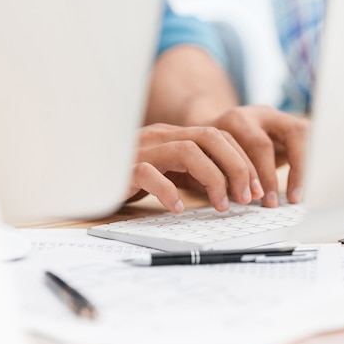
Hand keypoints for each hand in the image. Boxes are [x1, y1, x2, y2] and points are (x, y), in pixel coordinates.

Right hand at [124, 123, 263, 211]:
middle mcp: (161, 136)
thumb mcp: (170, 172)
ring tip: (222, 205)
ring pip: (188, 151)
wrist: (86, 177)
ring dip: (213, 179)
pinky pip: (150, 174)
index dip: (242, 161)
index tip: (256, 189)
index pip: (219, 136)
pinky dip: (169, 192)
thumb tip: (233, 192)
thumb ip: (195, 174)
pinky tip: (179, 209)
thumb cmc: (131, 178)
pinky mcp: (123, 169)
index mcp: (175, 135)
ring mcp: (142, 149)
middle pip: (211, 138)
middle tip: (247, 197)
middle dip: (237, 167)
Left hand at [203, 106, 308, 206]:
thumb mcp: (210, 162)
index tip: (266, 200)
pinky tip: (309, 185)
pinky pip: (309, 141)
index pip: (260, 144)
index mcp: (238, 119)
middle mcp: (262, 114)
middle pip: (293, 133)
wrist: (213, 130)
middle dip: (297, 169)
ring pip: (307, 133)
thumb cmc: (210, 153)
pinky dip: (310, 163)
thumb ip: (225, 177)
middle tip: (293, 200)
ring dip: (308, 165)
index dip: (266, 174)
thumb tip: (242, 201)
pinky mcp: (290, 127)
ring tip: (303, 194)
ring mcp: (279, 117)